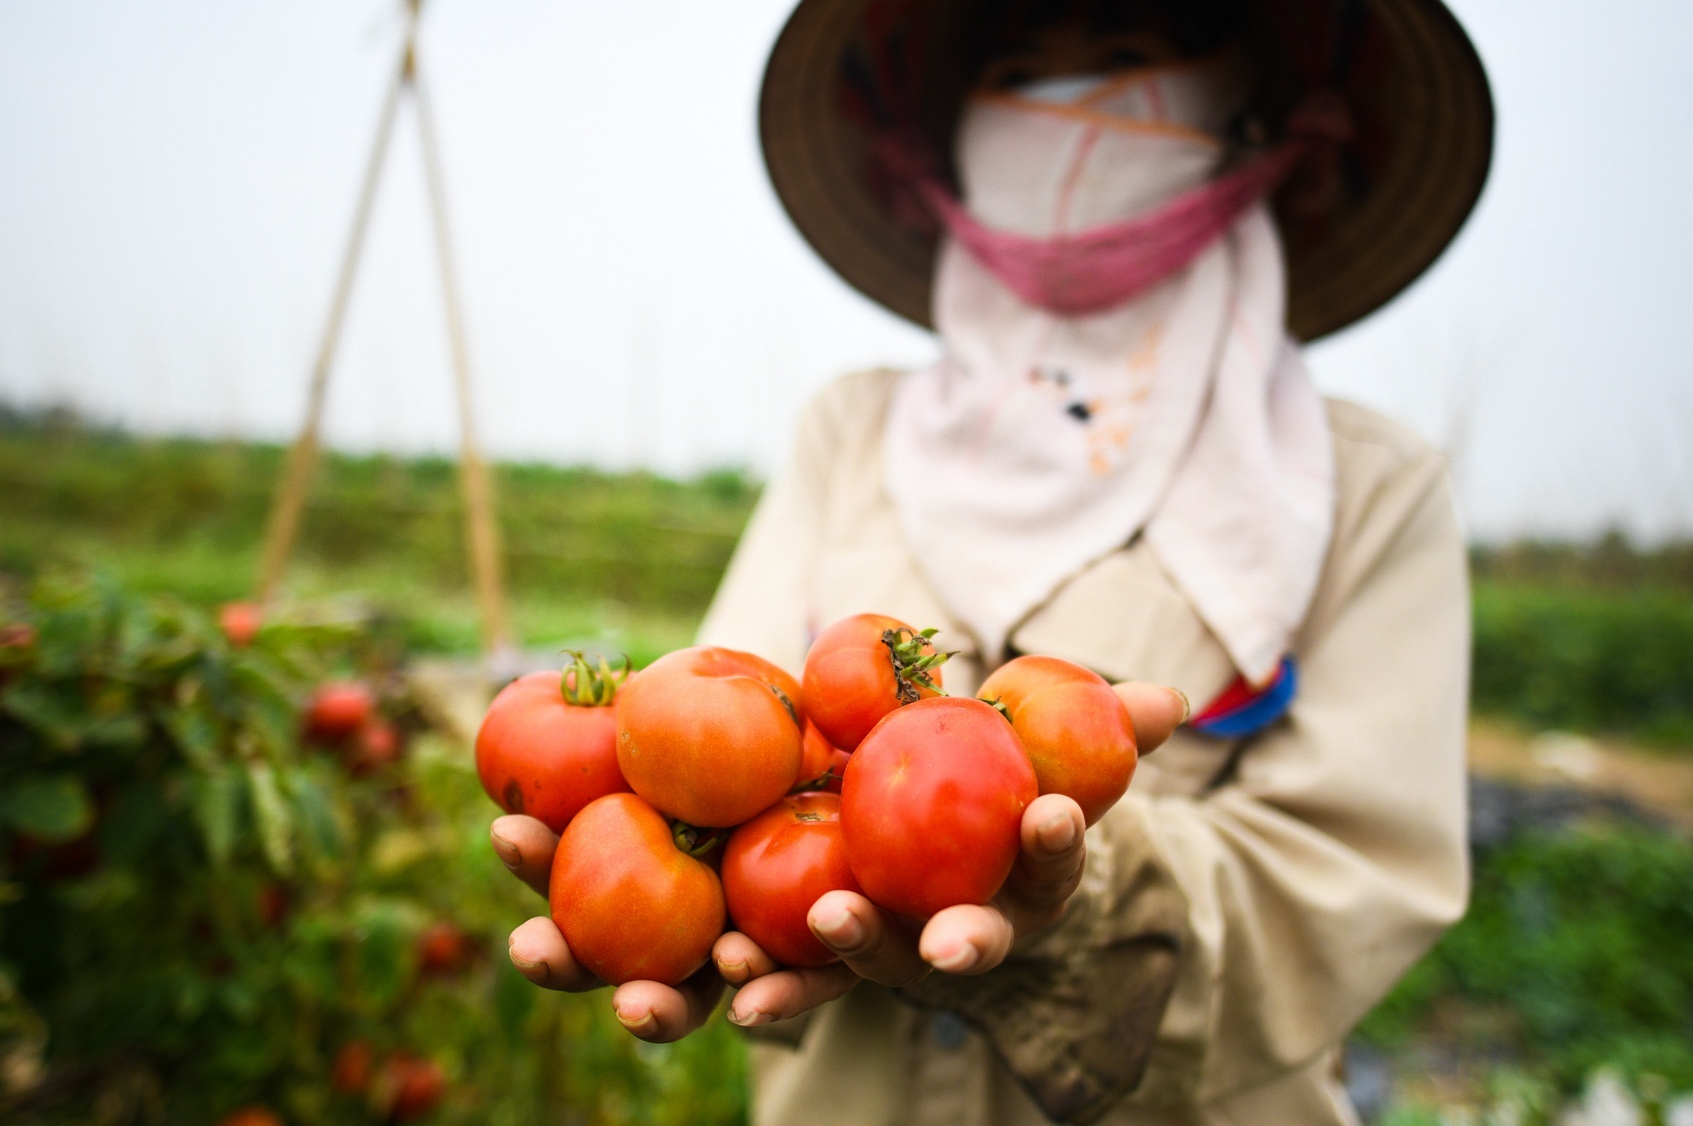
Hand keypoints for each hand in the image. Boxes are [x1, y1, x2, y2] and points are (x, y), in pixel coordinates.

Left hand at [493, 681, 1187, 1041]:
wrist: (902, 819)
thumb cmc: (984, 789)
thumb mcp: (1046, 755)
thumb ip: (1100, 733)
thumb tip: (1178, 703)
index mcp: (948, 910)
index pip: (968, 935)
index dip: (964, 944)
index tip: (945, 951)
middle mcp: (863, 943)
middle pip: (834, 978)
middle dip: (798, 981)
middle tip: (746, 988)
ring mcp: (780, 943)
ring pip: (721, 975)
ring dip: (652, 985)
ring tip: (588, 976)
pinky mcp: (706, 922)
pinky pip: (642, 935)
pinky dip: (581, 936)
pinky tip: (514, 921)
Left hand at [719, 682, 1187, 1029]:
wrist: (939, 836)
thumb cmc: (1003, 784)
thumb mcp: (1050, 749)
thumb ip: (1106, 727)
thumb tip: (1170, 700)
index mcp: (1028, 880)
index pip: (1051, 864)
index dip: (1055, 845)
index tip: (1049, 816)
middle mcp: (965, 927)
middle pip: (962, 942)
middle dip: (956, 945)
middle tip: (940, 942)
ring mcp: (893, 946)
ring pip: (868, 968)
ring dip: (836, 965)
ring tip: (802, 938)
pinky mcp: (825, 954)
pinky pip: (795, 970)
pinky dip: (764, 977)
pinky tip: (727, 969)